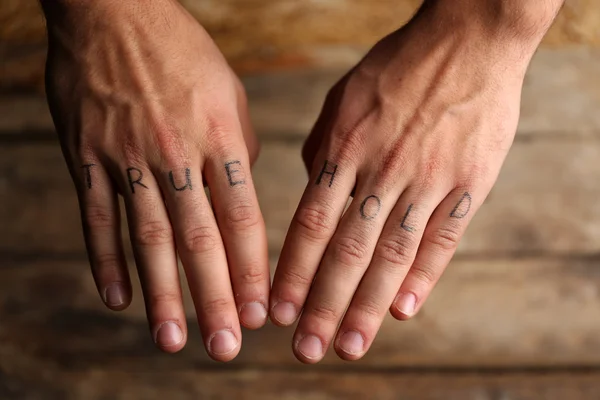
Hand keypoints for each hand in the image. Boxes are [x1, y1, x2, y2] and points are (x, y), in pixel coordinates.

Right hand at [43, 0, 268, 360]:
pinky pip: (98, 217)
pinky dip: (107, 261)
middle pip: (199, 239)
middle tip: (225, 347)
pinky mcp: (88, 157)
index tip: (262, 313)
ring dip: (162, 294)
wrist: (114, 13)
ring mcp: (128, 157)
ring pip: (149, 238)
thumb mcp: (230, 96)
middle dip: (215, 298)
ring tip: (173, 339)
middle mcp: (177, 154)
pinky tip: (119, 298)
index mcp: (222, 138)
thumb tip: (241, 200)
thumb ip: (239, 153)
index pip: (243, 219)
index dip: (253, 270)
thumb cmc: (183, 54)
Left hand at [270, 1, 557, 362]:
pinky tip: (403, 310)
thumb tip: (312, 188)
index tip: (279, 310)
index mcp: (346, 148)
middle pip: (347, 250)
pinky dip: (423, 276)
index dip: (293, 271)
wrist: (467, 40)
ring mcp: (427, 179)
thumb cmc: (398, 68)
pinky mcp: (468, 183)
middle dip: (323, 304)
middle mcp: (381, 170)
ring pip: (392, 254)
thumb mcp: (344, 99)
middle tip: (306, 348)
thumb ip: (325, 149)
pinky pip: (442, 237)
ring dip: (367, 306)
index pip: (311, 223)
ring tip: (349, 345)